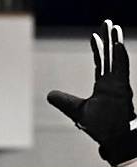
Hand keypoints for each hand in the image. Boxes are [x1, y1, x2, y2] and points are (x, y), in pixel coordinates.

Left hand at [47, 20, 136, 166]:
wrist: (111, 138)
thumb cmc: (98, 126)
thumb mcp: (75, 110)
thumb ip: (64, 101)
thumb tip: (49, 94)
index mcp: (103, 85)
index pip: (100, 62)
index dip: (98, 49)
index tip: (95, 35)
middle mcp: (112, 82)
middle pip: (109, 56)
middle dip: (108, 39)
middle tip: (107, 23)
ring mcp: (119, 85)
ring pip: (116, 59)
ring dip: (115, 44)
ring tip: (114, 28)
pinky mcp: (123, 89)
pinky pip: (122, 70)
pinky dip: (119, 58)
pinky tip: (118, 45)